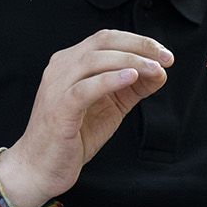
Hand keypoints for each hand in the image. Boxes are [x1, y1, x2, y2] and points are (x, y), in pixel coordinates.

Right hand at [2, 30, 172, 206]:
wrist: (40, 168)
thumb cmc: (73, 136)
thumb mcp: (110, 106)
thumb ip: (131, 87)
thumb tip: (160, 72)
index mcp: (71, 62)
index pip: (107, 39)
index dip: (138, 41)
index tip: (164, 53)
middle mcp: (61, 67)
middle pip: (103, 42)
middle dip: (139, 46)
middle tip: (166, 58)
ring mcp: (57, 86)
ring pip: (96, 60)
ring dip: (131, 61)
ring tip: (156, 70)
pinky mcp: (59, 108)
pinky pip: (85, 88)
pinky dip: (110, 79)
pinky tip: (131, 78)